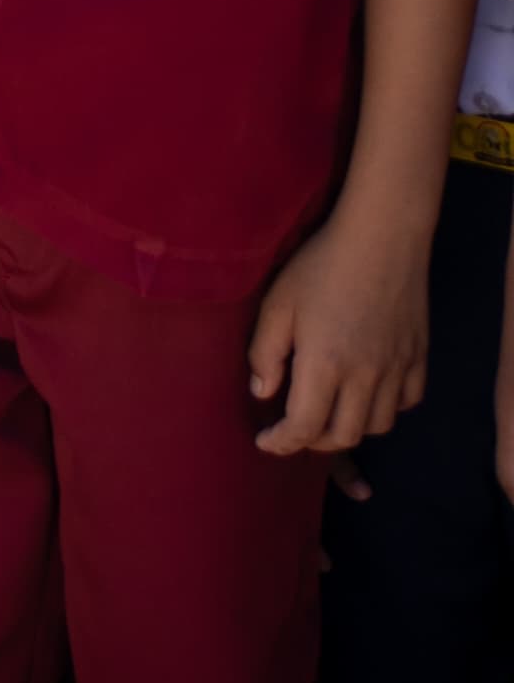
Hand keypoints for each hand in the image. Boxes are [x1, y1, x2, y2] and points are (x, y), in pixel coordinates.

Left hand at [251, 210, 428, 453]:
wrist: (381, 239)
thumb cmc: (319, 267)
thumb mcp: (276, 305)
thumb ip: (265, 354)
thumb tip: (263, 393)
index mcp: (324, 365)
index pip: (303, 427)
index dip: (281, 443)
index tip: (265, 442)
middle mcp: (365, 376)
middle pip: (342, 435)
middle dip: (312, 441)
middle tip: (293, 428)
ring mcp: (397, 369)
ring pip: (377, 425)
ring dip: (349, 428)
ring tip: (328, 413)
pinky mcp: (418, 358)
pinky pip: (407, 402)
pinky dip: (386, 408)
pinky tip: (367, 393)